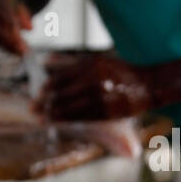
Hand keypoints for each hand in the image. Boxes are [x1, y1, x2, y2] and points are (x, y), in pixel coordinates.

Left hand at [35, 50, 153, 120]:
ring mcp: (100, 96)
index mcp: (90, 64)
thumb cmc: (120, 72)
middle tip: (32, 108)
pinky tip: (56, 121)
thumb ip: (71, 62)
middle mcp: (94, 79)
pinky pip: (81, 116)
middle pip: (62, 93)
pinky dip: (66, 119)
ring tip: (41, 118)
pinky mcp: (106, 111)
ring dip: (52, 114)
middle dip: (45, 103)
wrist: (148, 84)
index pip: (61, 77)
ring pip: (69, 107)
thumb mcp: (96, 60)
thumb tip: (44, 61)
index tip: (37, 94)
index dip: (46, 88)